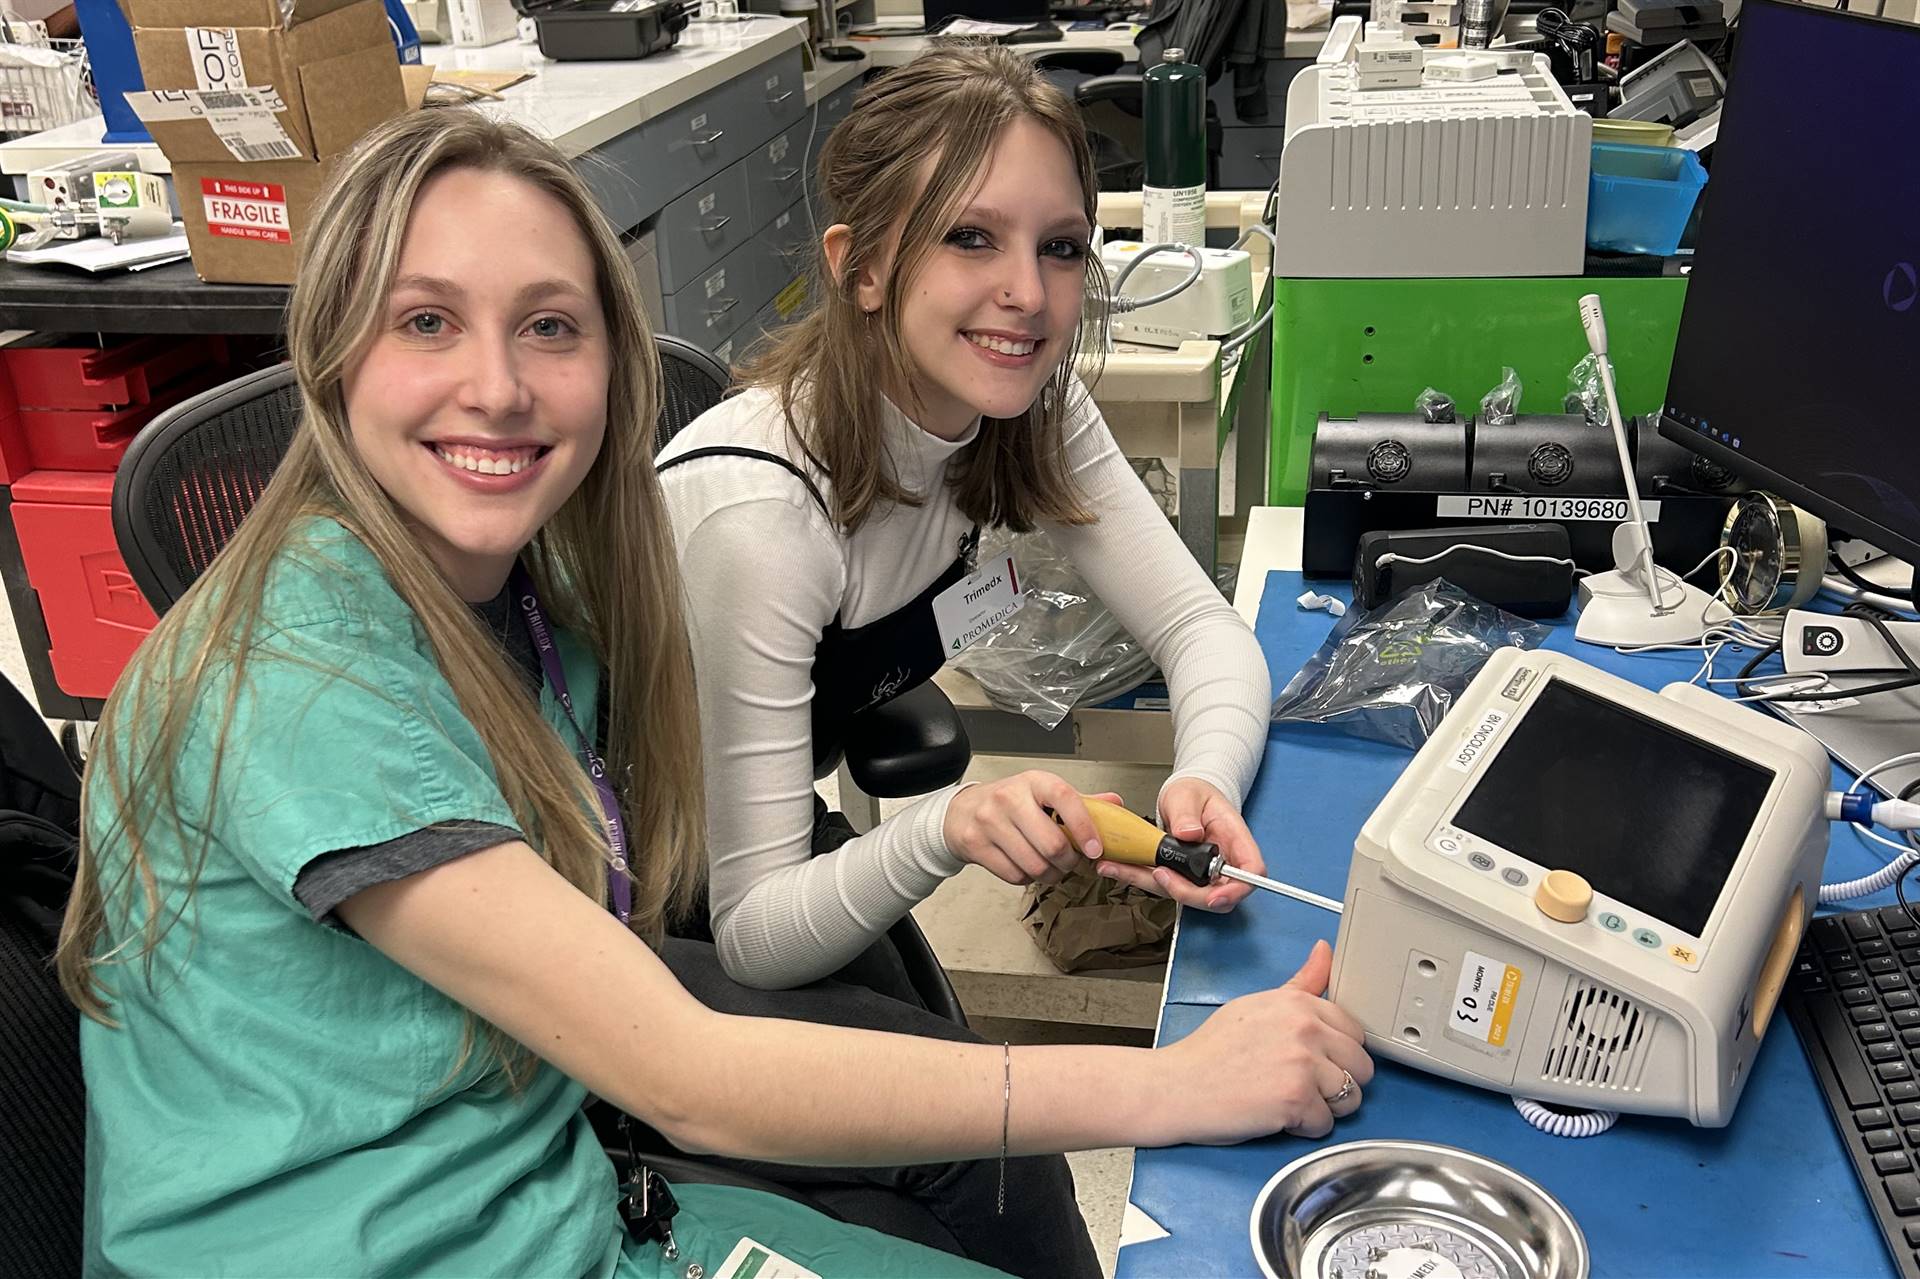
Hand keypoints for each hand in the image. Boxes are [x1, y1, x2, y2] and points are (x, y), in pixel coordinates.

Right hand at [942, 772, 1113, 885]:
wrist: (962, 812)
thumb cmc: (1009, 803)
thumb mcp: (1043, 794)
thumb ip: (1080, 802)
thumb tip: (1115, 803)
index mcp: (1033, 782)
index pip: (1064, 797)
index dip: (1084, 826)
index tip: (1095, 849)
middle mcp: (1009, 798)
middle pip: (1052, 844)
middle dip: (1068, 862)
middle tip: (1071, 862)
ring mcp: (989, 822)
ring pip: (1034, 865)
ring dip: (1050, 874)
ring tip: (1051, 868)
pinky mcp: (976, 845)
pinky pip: (1014, 875)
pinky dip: (1027, 878)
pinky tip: (1027, 866)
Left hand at [1094, 777, 1264, 910]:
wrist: (1184, 798)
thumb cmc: (1195, 793)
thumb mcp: (1187, 794)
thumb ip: (1187, 813)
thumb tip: (1189, 833)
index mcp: (1235, 838)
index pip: (1251, 872)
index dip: (1235, 890)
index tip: (1214, 897)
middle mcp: (1222, 862)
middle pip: (1218, 895)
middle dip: (1185, 893)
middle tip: (1158, 875)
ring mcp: (1202, 874)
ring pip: (1184, 895)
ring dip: (1150, 885)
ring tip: (1118, 868)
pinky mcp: (1180, 877)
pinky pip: (1162, 886)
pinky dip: (1137, 878)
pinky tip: (1115, 867)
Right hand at [1159, 940, 1372, 1143]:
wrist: (1177, 1086)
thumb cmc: (1211, 1051)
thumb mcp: (1257, 1005)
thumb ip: (1300, 984)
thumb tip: (1325, 951)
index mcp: (1297, 1003)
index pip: (1354, 1030)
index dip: (1337, 1052)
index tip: (1316, 1060)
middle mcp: (1304, 1028)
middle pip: (1361, 1065)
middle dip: (1338, 1082)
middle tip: (1302, 1084)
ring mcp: (1303, 1064)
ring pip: (1352, 1097)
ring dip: (1326, 1107)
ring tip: (1291, 1100)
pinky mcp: (1296, 1099)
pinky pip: (1326, 1123)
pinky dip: (1305, 1128)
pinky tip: (1279, 1115)